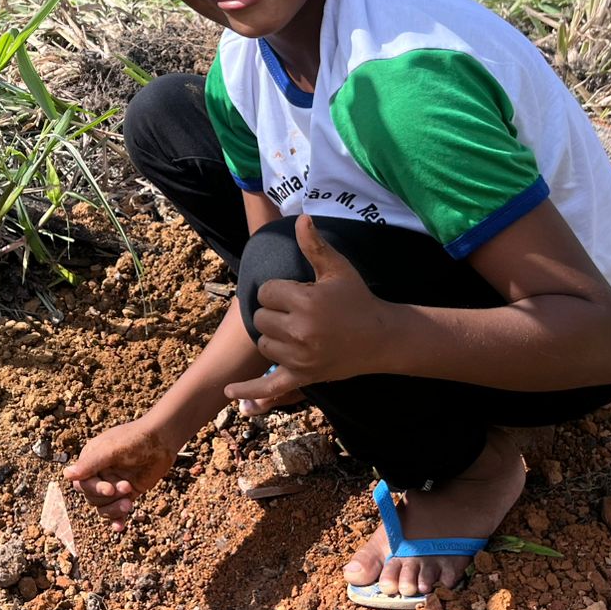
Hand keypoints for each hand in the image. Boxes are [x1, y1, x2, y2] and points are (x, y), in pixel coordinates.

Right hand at [62, 418, 176, 530]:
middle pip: (92, 498)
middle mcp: (99, 473)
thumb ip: (90, 464)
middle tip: (127, 487)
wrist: (162, 440)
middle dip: (108, 498)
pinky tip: (120, 527)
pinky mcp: (127, 493)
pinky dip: (118, 519)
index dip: (94, 489)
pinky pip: (118, 510)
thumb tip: (66, 475)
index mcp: (90, 460)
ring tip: (129, 503)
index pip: (82, 483)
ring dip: (114, 509)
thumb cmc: (135, 439)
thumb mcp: (112, 450)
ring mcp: (113, 484)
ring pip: (103, 507)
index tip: (111, 489)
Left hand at [224, 215, 392, 404]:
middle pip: (261, 318)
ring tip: (297, 331)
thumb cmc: (357, 298)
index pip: (266, 292)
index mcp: (305, 302)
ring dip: (274, 338)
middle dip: (275, 313)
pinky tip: (229, 391)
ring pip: (264, 345)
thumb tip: (301, 218)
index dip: (278, 291)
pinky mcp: (303, 377)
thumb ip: (314, 246)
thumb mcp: (338, 269)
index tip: (297, 292)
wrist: (381, 338)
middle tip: (299, 312)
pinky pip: (269, 386)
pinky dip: (250, 391)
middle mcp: (299, 331)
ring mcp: (300, 357)